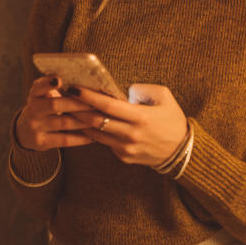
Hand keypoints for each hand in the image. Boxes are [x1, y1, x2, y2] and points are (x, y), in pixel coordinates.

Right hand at [15, 76, 95, 150]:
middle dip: (78, 104)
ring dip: (84, 121)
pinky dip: (80, 138)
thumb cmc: (44, 108)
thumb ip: (57, 86)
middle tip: (96, 103)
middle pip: (56, 105)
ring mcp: (35, 127)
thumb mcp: (44, 96)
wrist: (26, 132)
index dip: (47, 83)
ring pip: (64, 123)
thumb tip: (83, 80)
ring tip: (100, 118)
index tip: (59, 79)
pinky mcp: (41, 142)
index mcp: (34, 95)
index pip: (38, 86)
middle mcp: (33, 110)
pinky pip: (65, 140)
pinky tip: (93, 136)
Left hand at [66, 83, 187, 166]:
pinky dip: (93, 132)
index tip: (74, 87)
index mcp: (140, 118)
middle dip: (77, 107)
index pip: (108, 106)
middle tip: (63, 95)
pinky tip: (83, 122)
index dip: (89, 96)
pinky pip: (104, 142)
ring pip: (96, 133)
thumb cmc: (172, 120)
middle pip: (96, 120)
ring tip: (68, 107)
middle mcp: (130, 135)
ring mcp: (126, 149)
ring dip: (80, 120)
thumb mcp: (164, 97)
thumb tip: (120, 90)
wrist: (182, 152)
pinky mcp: (124, 157)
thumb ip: (142, 89)